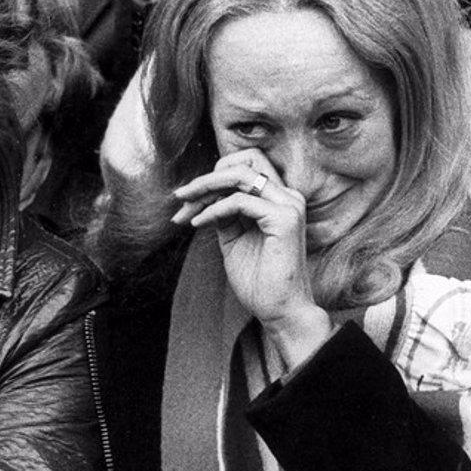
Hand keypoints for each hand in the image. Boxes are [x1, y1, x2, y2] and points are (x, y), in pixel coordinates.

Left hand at [172, 150, 331, 368]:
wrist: (279, 310)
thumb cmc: (259, 280)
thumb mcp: (233, 239)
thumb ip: (223, 214)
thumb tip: (201, 197)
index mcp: (278, 199)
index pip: (245, 166)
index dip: (213, 178)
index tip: (186, 202)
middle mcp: (288, 196)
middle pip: (246, 159)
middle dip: (207, 177)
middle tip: (181, 197)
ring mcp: (289, 205)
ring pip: (241, 174)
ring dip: (206, 188)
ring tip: (185, 209)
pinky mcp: (285, 219)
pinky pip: (241, 201)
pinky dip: (215, 210)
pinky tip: (199, 224)